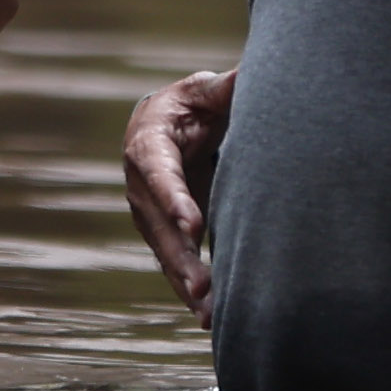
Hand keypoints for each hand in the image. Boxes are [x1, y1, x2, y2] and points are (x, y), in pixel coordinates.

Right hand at [122, 68, 233, 318]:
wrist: (162, 127)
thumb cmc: (187, 106)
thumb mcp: (201, 91)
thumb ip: (222, 88)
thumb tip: (248, 74)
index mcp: (148, 146)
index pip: (159, 175)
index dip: (174, 201)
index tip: (194, 225)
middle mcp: (141, 187)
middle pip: (159, 227)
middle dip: (181, 257)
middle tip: (203, 285)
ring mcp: (149, 215)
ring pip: (165, 253)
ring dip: (185, 283)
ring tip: (209, 313)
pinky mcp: (163, 235)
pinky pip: (174, 264)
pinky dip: (189, 290)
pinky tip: (209, 316)